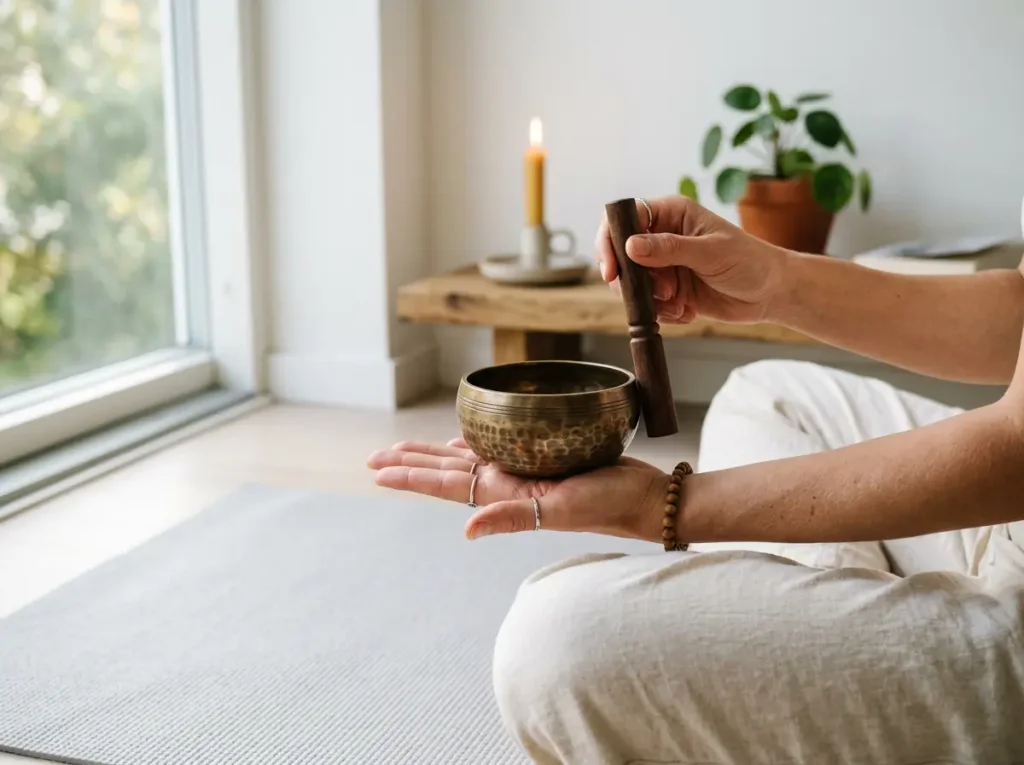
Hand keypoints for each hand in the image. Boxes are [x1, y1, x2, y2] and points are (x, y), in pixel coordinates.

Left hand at [366, 439, 670, 542]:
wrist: (646, 499)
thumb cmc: (610, 504)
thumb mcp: (561, 510)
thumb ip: (514, 518)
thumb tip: (466, 530)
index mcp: (506, 494)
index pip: (447, 484)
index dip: (411, 475)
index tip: (378, 470)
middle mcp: (509, 484)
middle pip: (448, 471)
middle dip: (411, 463)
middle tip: (374, 458)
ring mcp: (524, 472)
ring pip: (467, 460)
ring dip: (435, 454)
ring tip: (406, 448)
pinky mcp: (543, 459)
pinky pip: (498, 449)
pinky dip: (474, 444)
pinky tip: (462, 440)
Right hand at [594, 195, 790, 323]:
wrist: (772, 293)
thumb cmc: (751, 262)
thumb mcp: (710, 252)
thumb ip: (669, 249)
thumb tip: (630, 246)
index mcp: (671, 215)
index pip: (625, 218)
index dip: (610, 241)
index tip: (612, 269)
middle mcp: (662, 238)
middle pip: (621, 255)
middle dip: (633, 280)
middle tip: (660, 292)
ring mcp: (664, 265)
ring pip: (631, 284)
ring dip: (650, 299)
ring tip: (678, 302)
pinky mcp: (668, 291)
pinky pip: (648, 304)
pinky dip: (662, 313)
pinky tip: (687, 311)